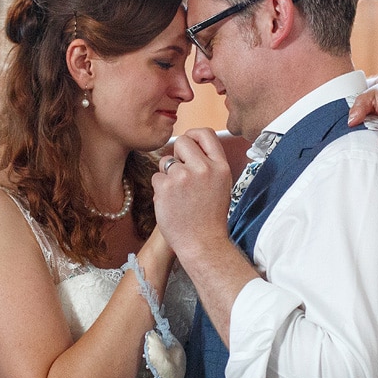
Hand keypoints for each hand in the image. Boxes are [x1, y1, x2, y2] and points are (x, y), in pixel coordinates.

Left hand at [151, 128, 231, 260]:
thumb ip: (209, 164)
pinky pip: (156, 177)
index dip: (193, 135)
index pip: (206, 133)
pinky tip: (171, 203)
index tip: (189, 143)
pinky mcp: (165, 187)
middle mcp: (203, 168)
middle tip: (180, 173)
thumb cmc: (210, 217)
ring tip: (178, 195)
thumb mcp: (221, 185)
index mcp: (220, 167)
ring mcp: (183, 177)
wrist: (202, 243)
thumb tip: (191, 146)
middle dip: (177, 154)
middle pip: (182, 142)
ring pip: (165, 161)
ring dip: (167, 175)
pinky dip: (160, 189)